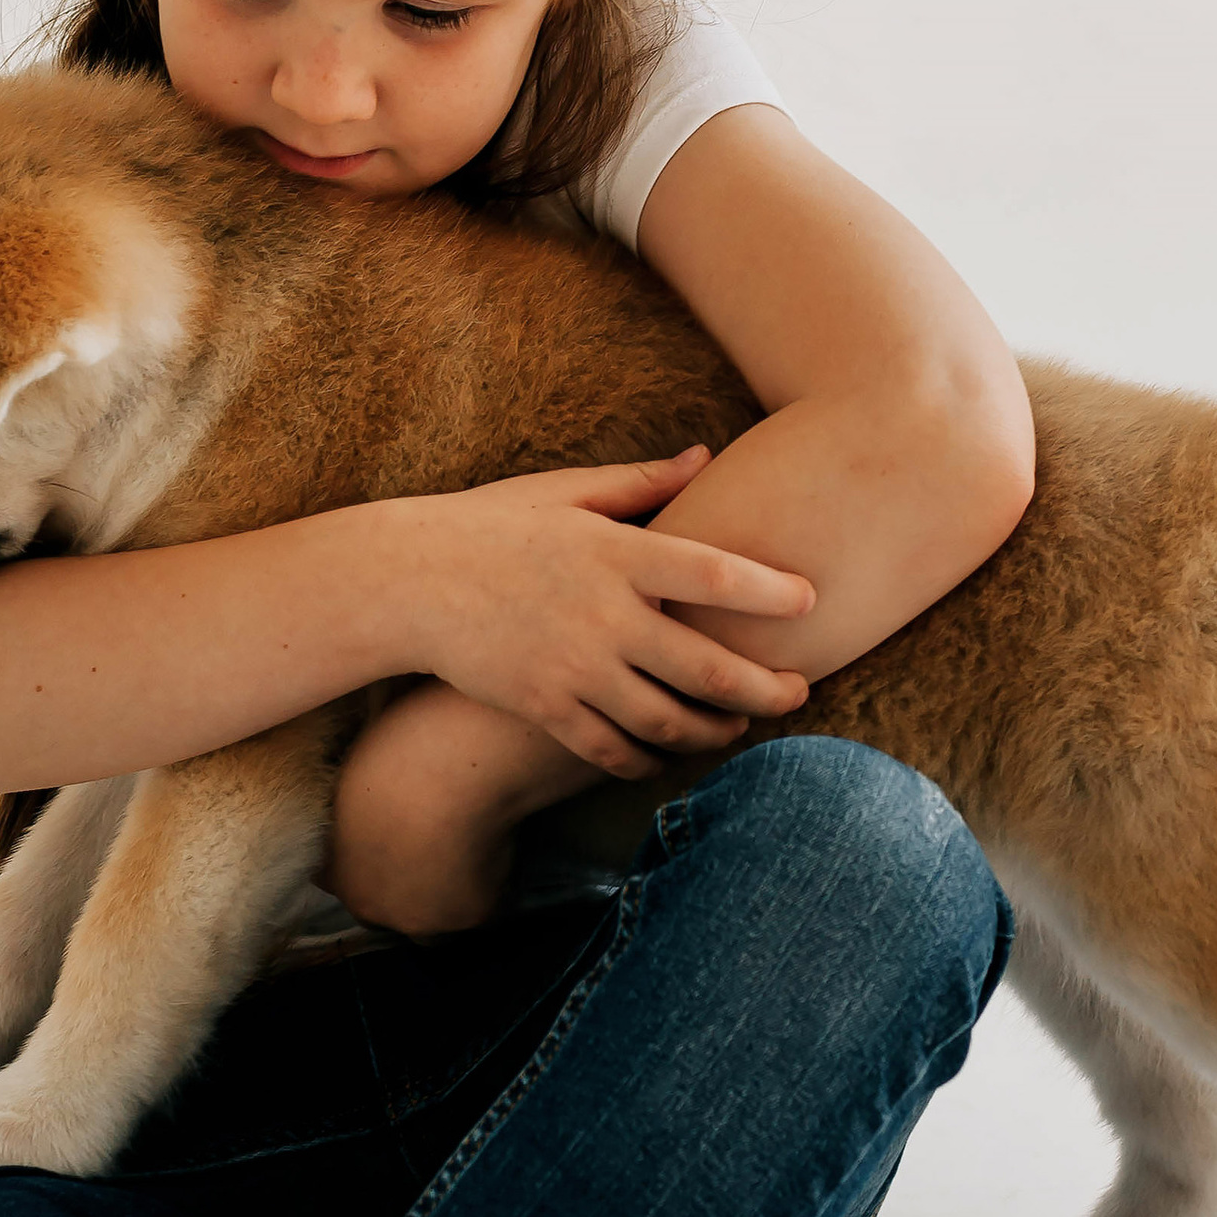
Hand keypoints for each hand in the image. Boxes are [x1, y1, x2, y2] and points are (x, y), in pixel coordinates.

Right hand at [396, 451, 814, 775]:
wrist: (406, 580)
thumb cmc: (490, 526)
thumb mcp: (565, 493)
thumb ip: (640, 483)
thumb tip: (706, 456)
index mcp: (614, 552)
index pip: (713, 576)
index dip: (770, 593)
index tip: (810, 602)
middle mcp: (601, 615)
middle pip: (707, 668)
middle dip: (766, 689)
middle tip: (799, 693)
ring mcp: (572, 667)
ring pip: (668, 721)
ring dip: (715, 731)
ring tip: (738, 726)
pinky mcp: (543, 706)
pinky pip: (612, 750)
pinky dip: (649, 759)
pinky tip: (667, 753)